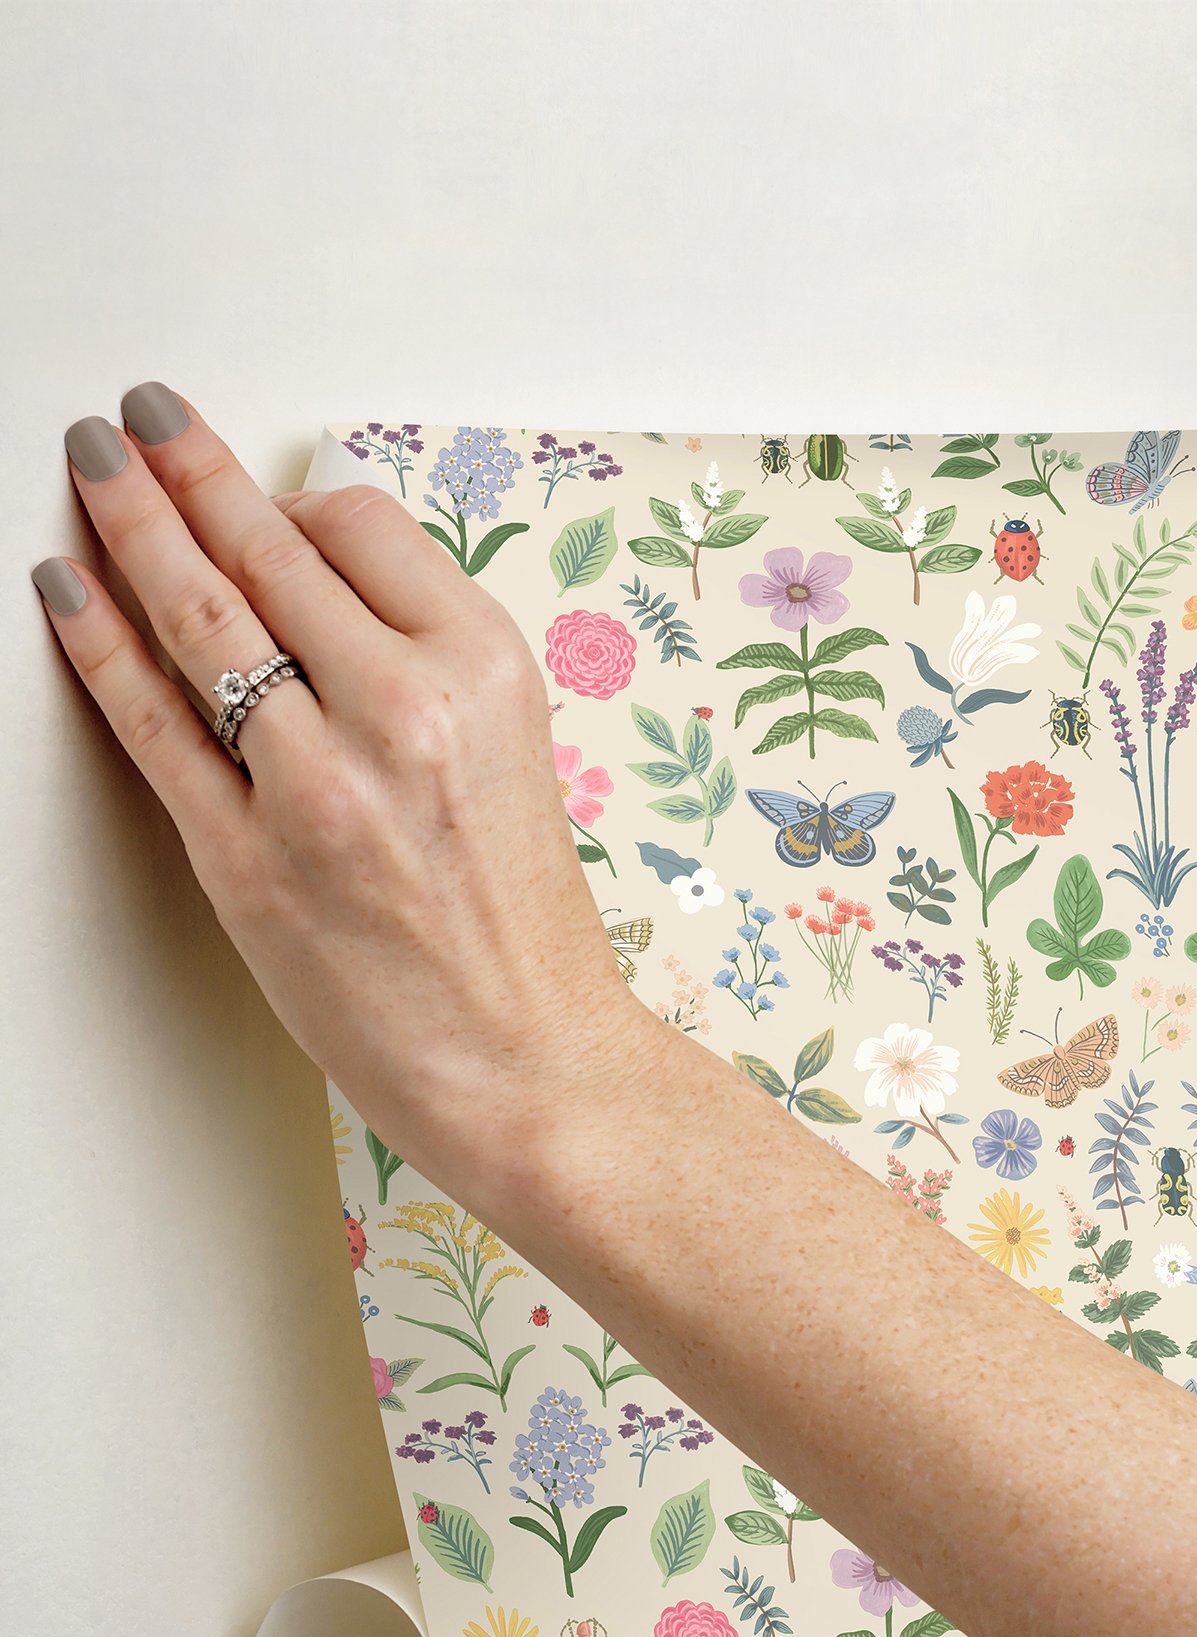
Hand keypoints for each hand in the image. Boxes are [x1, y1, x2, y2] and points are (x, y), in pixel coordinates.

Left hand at [30, 386, 651, 1203]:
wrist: (529, 1057)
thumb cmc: (524, 924)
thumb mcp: (513, 754)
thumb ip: (424, 666)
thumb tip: (317, 591)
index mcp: (485, 672)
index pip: (362, 528)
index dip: (298, 503)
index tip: (268, 499)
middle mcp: (404, 710)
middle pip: (267, 551)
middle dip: (187, 468)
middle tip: (139, 418)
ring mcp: (318, 784)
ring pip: (198, 616)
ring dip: (128, 522)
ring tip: (91, 465)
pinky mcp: (246, 859)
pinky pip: (153, 722)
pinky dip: (98, 643)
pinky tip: (66, 587)